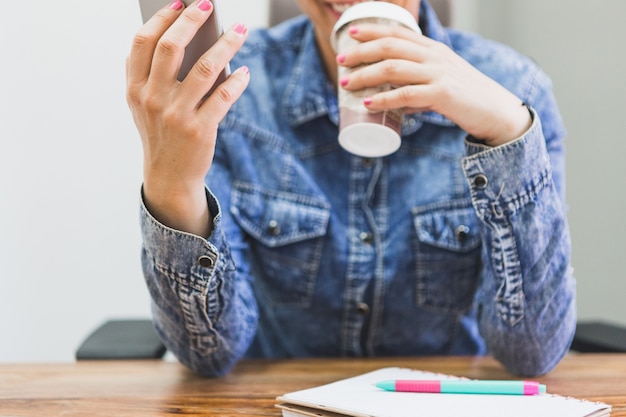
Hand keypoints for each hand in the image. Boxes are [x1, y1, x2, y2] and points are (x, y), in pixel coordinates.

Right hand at [126, 0, 248, 235]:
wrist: (169, 176)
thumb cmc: (160, 133)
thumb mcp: (143, 105)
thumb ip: (149, 74)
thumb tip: (175, 34)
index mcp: (134, 88)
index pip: (143, 42)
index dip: (162, 18)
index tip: (180, 2)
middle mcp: (152, 99)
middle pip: (171, 47)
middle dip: (192, 20)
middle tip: (208, 5)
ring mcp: (176, 115)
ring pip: (204, 68)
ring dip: (226, 45)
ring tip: (241, 31)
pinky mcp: (200, 130)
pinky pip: (223, 97)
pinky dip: (237, 81)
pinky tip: (245, 71)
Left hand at [336, 24, 530, 146]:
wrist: (496, 112)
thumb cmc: (465, 98)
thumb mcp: (440, 82)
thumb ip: (417, 87)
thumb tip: (394, 101)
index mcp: (433, 49)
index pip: (399, 32)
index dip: (373, 30)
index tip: (351, 33)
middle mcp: (434, 57)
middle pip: (390, 46)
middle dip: (361, 51)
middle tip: (341, 60)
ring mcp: (438, 74)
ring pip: (393, 68)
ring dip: (365, 74)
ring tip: (346, 83)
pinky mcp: (442, 95)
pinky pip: (406, 94)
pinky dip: (383, 98)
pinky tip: (369, 102)